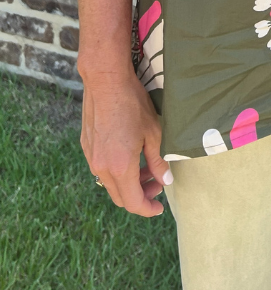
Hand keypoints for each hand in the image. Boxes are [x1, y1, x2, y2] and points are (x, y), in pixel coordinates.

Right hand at [81, 70, 171, 216]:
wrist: (106, 81)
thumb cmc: (133, 104)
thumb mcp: (153, 133)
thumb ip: (158, 161)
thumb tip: (165, 181)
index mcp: (120, 166)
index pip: (133, 202)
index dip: (148, 209)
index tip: (159, 207)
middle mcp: (101, 167)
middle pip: (120, 197)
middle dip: (140, 195)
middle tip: (157, 183)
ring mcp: (91, 157)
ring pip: (110, 183)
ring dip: (128, 182)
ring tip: (146, 168)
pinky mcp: (87, 146)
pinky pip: (101, 168)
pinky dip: (117, 170)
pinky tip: (130, 155)